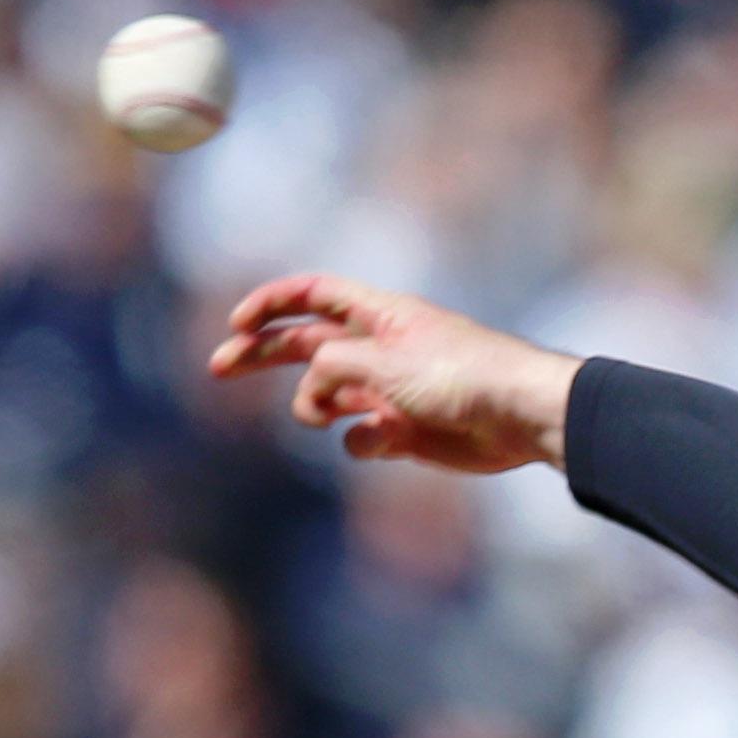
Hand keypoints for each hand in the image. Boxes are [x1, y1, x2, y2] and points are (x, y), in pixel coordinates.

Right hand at [207, 275, 583, 472]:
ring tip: (326, 414)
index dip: (272, 305)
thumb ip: (334, 365)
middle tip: (218, 366)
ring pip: (328, 398)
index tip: (237, 324)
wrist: (519, 417)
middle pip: (306, 346)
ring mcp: (390, 391)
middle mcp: (380, 350)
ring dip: (317, 407)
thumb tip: (310, 387)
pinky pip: (360, 437)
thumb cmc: (461, 374)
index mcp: (379, 316)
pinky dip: (361, 441)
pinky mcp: (405, 431)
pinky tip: (385, 440)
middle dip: (262, 355)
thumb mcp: (385, 360)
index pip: (313, 296)